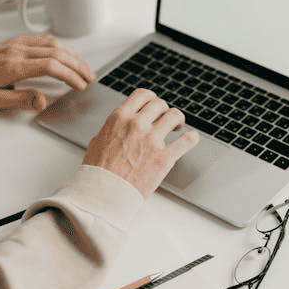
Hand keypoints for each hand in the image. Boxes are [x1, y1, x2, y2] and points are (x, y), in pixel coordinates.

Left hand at [0, 34, 95, 110]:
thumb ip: (22, 100)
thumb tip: (43, 101)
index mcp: (14, 66)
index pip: (51, 66)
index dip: (70, 75)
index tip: (80, 85)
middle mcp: (18, 51)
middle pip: (57, 53)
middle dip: (77, 65)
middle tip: (90, 77)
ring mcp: (19, 44)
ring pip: (54, 43)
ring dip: (73, 55)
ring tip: (84, 67)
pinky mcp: (18, 41)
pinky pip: (45, 40)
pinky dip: (62, 47)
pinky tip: (68, 55)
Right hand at [83, 88, 199, 197]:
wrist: (103, 194)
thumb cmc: (97, 172)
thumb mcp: (98, 141)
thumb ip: (112, 130)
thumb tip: (118, 128)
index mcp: (120, 118)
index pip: (142, 95)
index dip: (152, 99)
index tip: (155, 106)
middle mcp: (137, 125)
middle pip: (160, 104)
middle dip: (164, 111)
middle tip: (165, 120)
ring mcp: (152, 140)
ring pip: (175, 116)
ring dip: (178, 120)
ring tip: (177, 128)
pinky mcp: (164, 158)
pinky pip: (187, 140)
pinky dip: (192, 138)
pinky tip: (191, 139)